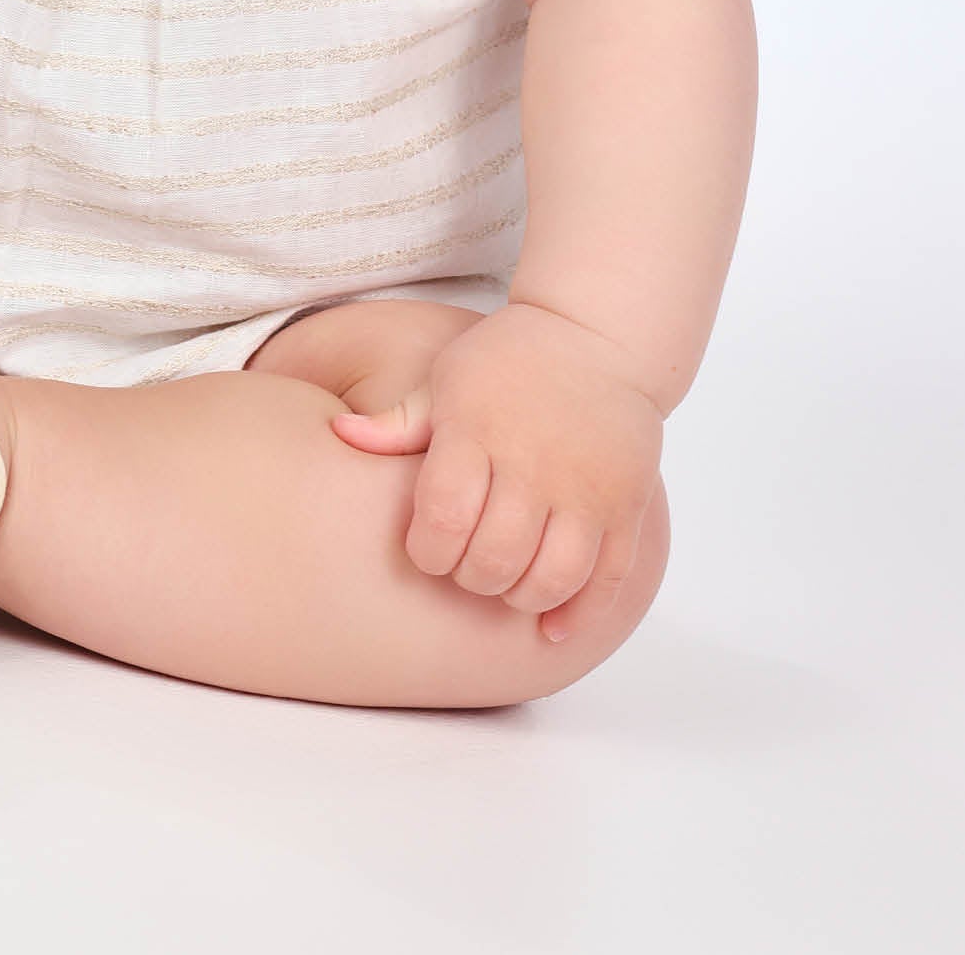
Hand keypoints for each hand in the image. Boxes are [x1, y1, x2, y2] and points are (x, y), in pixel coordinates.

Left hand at [329, 301, 663, 644]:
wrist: (595, 336)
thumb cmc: (506, 361)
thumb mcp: (446, 379)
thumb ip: (399, 421)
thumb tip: (337, 435)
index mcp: (478, 429)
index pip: (444, 516)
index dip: (428, 551)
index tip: (427, 549)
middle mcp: (534, 461)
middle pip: (496, 557)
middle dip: (471, 578)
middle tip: (465, 568)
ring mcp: (586, 487)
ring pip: (553, 578)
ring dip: (521, 598)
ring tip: (505, 586)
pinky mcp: (626, 504)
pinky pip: (610, 578)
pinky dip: (580, 614)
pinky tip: (552, 629)